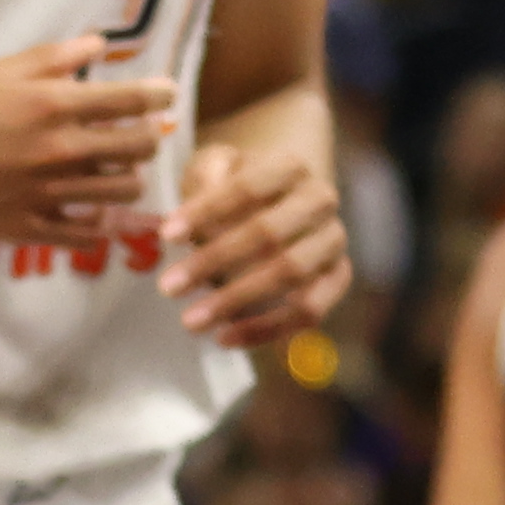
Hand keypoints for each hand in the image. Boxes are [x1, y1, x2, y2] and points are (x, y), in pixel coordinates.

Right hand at [0, 35, 174, 257]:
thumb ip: (49, 58)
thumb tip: (97, 46)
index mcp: (52, 106)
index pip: (131, 101)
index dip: (159, 96)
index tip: (167, 95)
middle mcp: (60, 151)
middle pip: (138, 148)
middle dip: (146, 137)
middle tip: (137, 132)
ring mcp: (48, 195)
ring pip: (121, 192)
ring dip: (127, 179)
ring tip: (115, 170)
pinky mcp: (29, 230)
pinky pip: (86, 233)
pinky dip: (97, 222)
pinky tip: (90, 210)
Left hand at [162, 120, 351, 354]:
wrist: (278, 202)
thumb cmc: (234, 186)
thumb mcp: (212, 168)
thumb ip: (202, 180)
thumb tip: (189, 221)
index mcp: (290, 167)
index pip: (249, 187)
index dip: (207, 211)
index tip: (167, 236)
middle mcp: (320, 199)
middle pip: (269, 232)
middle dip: (215, 261)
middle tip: (168, 286)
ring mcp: (333, 239)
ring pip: (291, 272)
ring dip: (238, 299)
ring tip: (191, 320)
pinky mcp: (338, 277)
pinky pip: (310, 310)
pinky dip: (267, 328)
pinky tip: (225, 337)